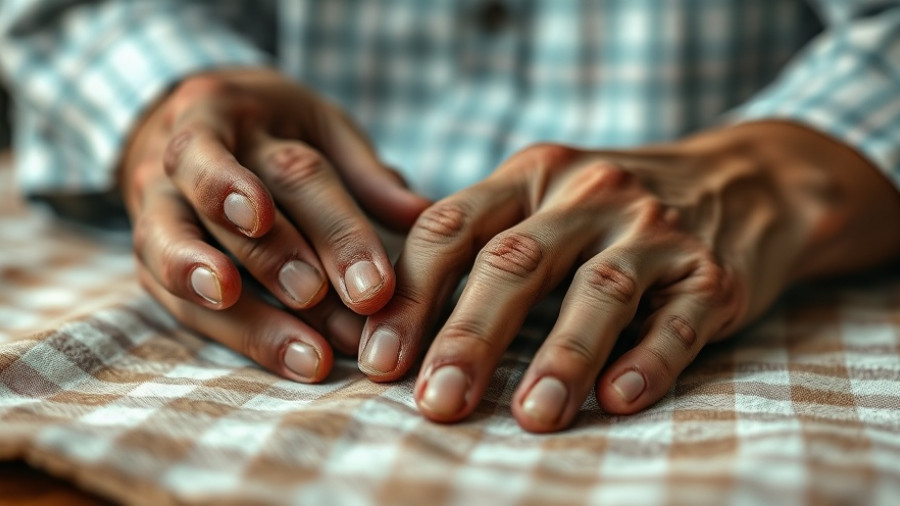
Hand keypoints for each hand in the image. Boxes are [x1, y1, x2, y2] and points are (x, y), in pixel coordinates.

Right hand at [120, 68, 428, 381]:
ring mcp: (153, 197)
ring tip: (297, 348)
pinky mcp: (141, 241)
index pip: (293, 173)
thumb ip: (365, 175)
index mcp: (235, 113)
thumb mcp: (317, 130)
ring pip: (181, 246)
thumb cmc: (267, 130)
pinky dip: (213, 322)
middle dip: (284, 262)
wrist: (179, 118)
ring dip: (241, 305)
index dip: (335, 232)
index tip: (375, 289)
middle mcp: (185, 151)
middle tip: (328, 311)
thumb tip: (425, 216)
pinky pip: (162, 284)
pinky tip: (263, 351)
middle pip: (237, 206)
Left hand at [361, 121, 899, 431]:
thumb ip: (481, 238)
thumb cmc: (614, 208)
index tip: (378, 362)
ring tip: (530, 418)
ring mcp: (655, 231)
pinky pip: (677, 323)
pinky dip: (647, 362)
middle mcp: (589, 194)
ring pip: (598, 293)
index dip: (408, 295)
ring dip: (560, 358)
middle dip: (470, 336)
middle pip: (515, 263)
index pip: (451, 227)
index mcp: (531, 176)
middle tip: (436, 403)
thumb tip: (385, 316)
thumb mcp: (546, 195)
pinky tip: (618, 400)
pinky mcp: (713, 275)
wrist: (747, 180)